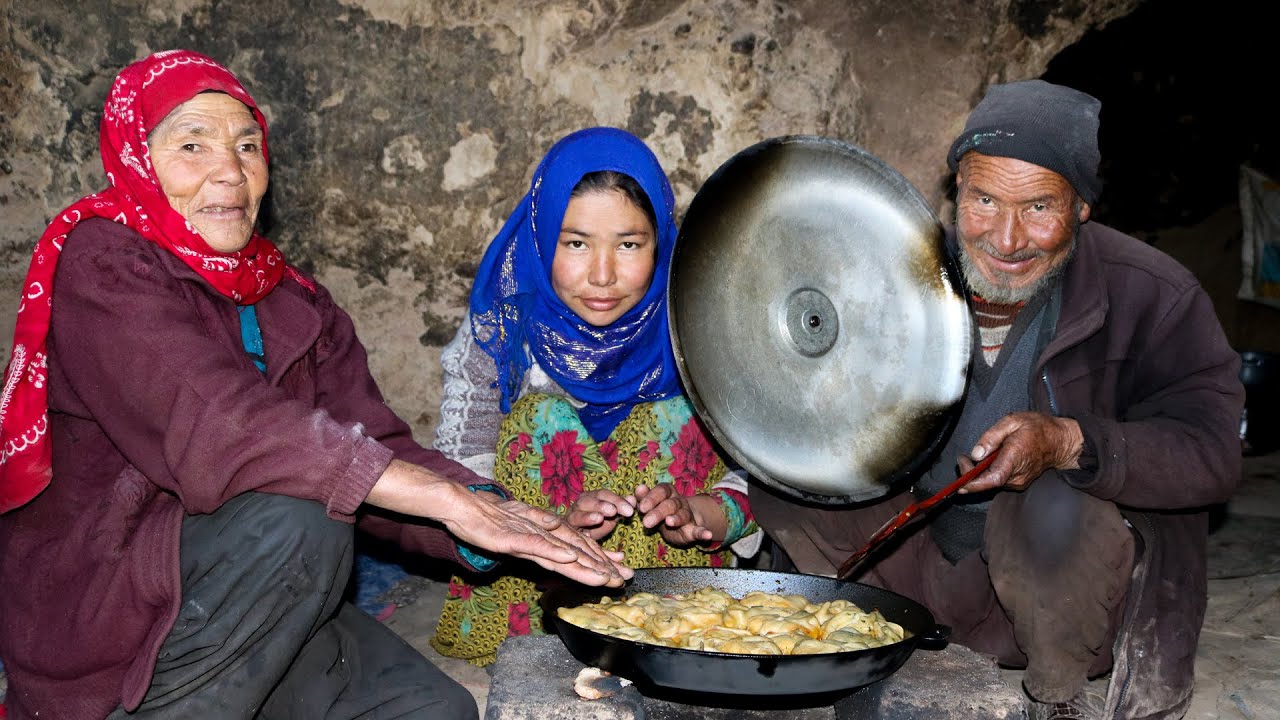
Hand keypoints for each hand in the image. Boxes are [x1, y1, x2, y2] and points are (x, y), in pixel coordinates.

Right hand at [366, 460, 631, 586]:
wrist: (461, 504)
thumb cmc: (487, 520)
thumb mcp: (517, 535)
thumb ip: (537, 544)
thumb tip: (559, 556)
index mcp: (545, 531)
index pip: (577, 546)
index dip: (599, 559)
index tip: (619, 571)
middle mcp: (541, 531)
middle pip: (577, 549)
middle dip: (602, 565)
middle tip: (625, 578)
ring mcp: (527, 533)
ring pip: (562, 548)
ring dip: (585, 562)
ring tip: (606, 575)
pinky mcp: (511, 536)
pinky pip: (535, 545)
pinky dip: (553, 551)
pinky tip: (568, 558)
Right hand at [565, 489, 636, 540]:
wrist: (581, 536)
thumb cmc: (599, 523)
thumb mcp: (612, 514)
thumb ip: (622, 508)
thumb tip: (633, 499)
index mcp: (592, 497)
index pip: (603, 494)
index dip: (616, 500)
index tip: (630, 510)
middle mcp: (579, 504)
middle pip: (588, 501)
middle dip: (601, 505)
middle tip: (613, 511)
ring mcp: (571, 518)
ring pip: (576, 515)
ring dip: (588, 517)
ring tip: (599, 518)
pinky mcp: (566, 532)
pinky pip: (570, 533)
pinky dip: (578, 534)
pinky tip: (587, 536)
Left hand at [633, 483, 715, 545]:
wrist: (677, 524)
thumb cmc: (659, 511)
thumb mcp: (649, 505)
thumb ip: (643, 497)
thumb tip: (639, 488)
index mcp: (667, 493)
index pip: (661, 491)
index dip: (652, 498)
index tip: (642, 508)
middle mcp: (678, 502)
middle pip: (670, 504)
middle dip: (658, 512)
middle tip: (646, 522)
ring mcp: (687, 515)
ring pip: (683, 515)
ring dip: (676, 518)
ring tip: (669, 522)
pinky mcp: (693, 530)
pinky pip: (699, 530)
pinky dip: (703, 532)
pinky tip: (708, 535)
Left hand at [956, 412, 1083, 493]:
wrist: (1060, 441)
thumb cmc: (1038, 429)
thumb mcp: (1013, 421)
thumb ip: (992, 436)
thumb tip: (976, 454)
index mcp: (1015, 457)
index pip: (992, 479)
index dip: (972, 483)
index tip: (960, 475)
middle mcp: (1017, 475)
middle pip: (987, 482)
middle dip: (970, 473)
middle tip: (964, 458)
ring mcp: (1019, 481)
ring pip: (991, 482)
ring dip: (980, 472)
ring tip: (981, 455)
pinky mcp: (1019, 483)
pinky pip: (998, 481)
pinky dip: (989, 473)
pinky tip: (991, 460)